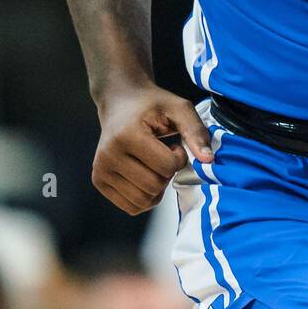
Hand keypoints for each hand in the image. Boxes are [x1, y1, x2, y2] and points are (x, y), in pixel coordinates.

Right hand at [92, 83, 213, 214]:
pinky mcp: (98, 181)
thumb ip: (196, 132)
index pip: (166, 167)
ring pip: (143, 201)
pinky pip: (132, 207)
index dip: (179, 158)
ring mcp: (100, 170)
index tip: (174, 144)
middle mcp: (108, 155)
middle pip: (154, 186)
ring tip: (153, 163)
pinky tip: (144, 174)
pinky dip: (146, 196)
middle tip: (163, 154)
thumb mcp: (179, 108)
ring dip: (157, 187)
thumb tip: (208, 160)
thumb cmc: (153, 105)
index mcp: (126, 135)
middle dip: (167, 174)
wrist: (120, 101)